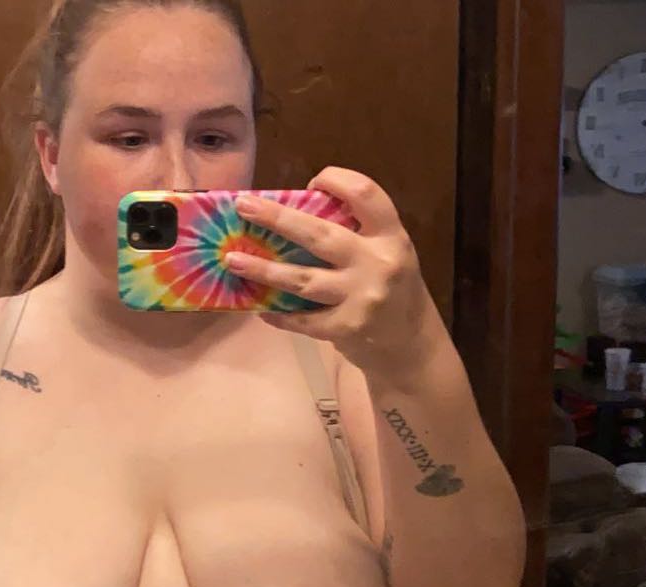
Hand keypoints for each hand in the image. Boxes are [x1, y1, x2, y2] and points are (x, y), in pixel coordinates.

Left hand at [223, 167, 442, 374]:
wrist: (413, 347)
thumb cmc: (394, 292)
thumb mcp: (388, 255)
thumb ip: (357, 235)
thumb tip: (295, 215)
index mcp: (391, 236)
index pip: (365, 193)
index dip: (336, 180)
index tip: (312, 183)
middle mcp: (378, 262)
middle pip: (319, 234)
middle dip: (277, 218)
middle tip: (243, 207)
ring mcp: (361, 297)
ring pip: (302, 278)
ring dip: (263, 269)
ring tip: (233, 261)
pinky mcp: (345, 328)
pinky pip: (302, 318)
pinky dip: (278, 313)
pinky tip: (260, 307)